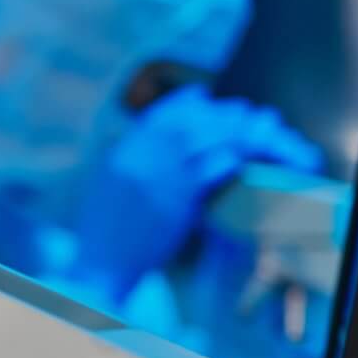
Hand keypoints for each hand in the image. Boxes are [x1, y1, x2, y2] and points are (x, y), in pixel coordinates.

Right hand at [68, 87, 320, 302]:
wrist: (103, 262)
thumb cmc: (107, 230)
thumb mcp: (111, 185)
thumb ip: (132, 159)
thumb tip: (150, 141)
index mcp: (125, 152)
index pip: (159, 114)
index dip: (185, 101)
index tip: (203, 94)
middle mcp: (142, 157)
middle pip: (188, 121)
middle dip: (218, 113)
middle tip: (241, 113)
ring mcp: (159, 176)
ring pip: (204, 138)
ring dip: (232, 132)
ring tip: (253, 133)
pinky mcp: (177, 199)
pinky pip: (210, 169)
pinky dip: (227, 161)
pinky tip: (238, 163)